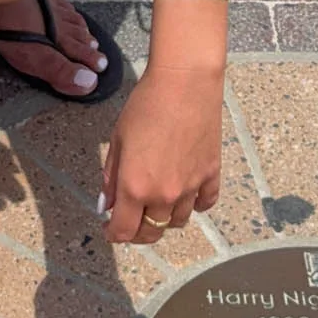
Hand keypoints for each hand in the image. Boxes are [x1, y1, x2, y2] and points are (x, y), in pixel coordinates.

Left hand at [100, 63, 222, 244]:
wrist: (184, 84)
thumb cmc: (145, 105)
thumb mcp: (118, 138)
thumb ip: (111, 176)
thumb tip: (107, 205)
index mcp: (135, 187)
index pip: (124, 231)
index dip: (114, 233)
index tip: (109, 228)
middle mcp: (164, 195)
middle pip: (151, 233)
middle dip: (137, 232)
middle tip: (129, 219)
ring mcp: (191, 188)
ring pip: (177, 222)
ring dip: (164, 218)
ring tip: (155, 202)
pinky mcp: (211, 176)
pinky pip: (204, 204)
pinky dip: (194, 204)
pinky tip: (186, 193)